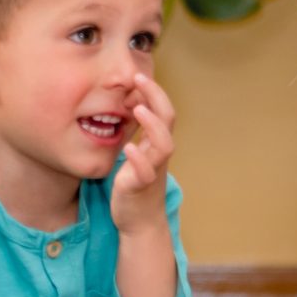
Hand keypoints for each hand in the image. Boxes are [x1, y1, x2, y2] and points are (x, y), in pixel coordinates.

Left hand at [108, 73, 176, 234]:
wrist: (139, 222)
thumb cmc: (136, 184)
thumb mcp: (138, 153)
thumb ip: (138, 133)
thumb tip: (128, 105)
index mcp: (157, 143)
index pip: (163, 110)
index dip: (153, 92)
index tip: (137, 75)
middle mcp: (159, 153)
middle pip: (168, 120)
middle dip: (156, 97)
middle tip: (139, 78)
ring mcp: (153, 170)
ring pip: (164, 145)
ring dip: (152, 125)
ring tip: (137, 109)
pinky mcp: (141, 187)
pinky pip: (145, 172)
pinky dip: (139, 159)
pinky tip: (128, 148)